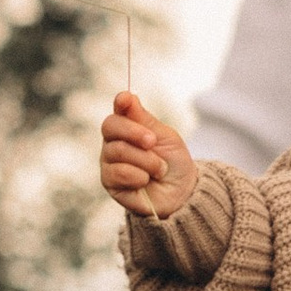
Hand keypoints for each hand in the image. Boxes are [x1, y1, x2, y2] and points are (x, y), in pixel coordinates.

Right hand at [100, 90, 197, 221]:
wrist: (181, 194)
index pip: (118, 111)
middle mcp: (114, 142)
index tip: (125, 99)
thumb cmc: (174, 163)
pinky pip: (118, 172)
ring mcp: (109, 162)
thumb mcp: (165, 137)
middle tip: (153, 142)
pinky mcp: (109, 182)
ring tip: (159, 169)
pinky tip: (146, 181)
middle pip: (110, 126)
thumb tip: (126, 96)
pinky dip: (138, 176)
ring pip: (117, 150)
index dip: (120, 103)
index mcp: (128, 128)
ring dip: (145, 160)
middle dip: (134, 132)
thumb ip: (144, 119)